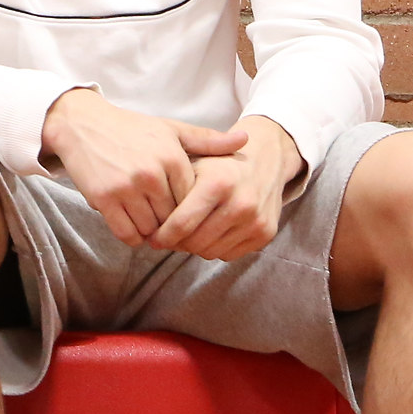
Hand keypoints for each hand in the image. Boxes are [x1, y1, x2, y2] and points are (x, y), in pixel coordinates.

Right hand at [40, 87, 245, 247]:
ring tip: (152, 226)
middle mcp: (151, 174)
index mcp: (172, 158)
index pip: (193, 201)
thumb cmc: (130, 128)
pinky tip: (133, 226)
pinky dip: (133, 236)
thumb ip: (208, 140)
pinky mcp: (104, 199)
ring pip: (151, 229)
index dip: (192, 212)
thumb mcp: (171, 129)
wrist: (82, 124)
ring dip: (153, 233)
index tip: (188, 216)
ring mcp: (126, 187)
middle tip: (170, 228)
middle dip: (173, 226)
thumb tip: (245, 140)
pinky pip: (127, 233)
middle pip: (174, 218)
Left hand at [150, 115, 301, 260]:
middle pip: (196, 243)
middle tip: (165, 239)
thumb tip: (145, 220)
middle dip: (176, 244)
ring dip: (194, 247)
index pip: (182, 224)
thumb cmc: (219, 162)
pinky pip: (229, 254)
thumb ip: (171, 187)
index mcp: (218, 183)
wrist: (267, 159)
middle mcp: (240, 203)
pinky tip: (207, 234)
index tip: (152, 238)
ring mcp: (256, 220)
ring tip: (185, 235)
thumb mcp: (193, 162)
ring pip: (211, 251)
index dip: (162, 236)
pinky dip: (214, 248)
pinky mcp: (266, 233)